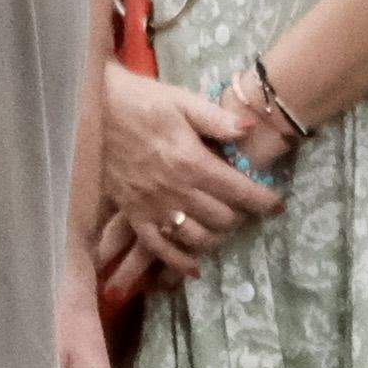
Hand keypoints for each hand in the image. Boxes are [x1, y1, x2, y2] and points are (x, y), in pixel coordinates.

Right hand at [94, 61, 283, 283]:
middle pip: (223, 219)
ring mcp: (152, 205)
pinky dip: (179, 261)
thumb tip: (249, 130)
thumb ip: (217, 120)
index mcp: (192, 162)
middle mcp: (175, 189)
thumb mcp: (182, 101)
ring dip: (215, 236)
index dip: (264, 202)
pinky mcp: (132, 213)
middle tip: (243, 207)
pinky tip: (194, 267)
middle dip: (240, 215)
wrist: (90, 109)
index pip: (240, 192)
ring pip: (196, 237)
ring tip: (220, 226)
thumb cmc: (140, 101)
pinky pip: (158, 247)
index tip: (277, 205)